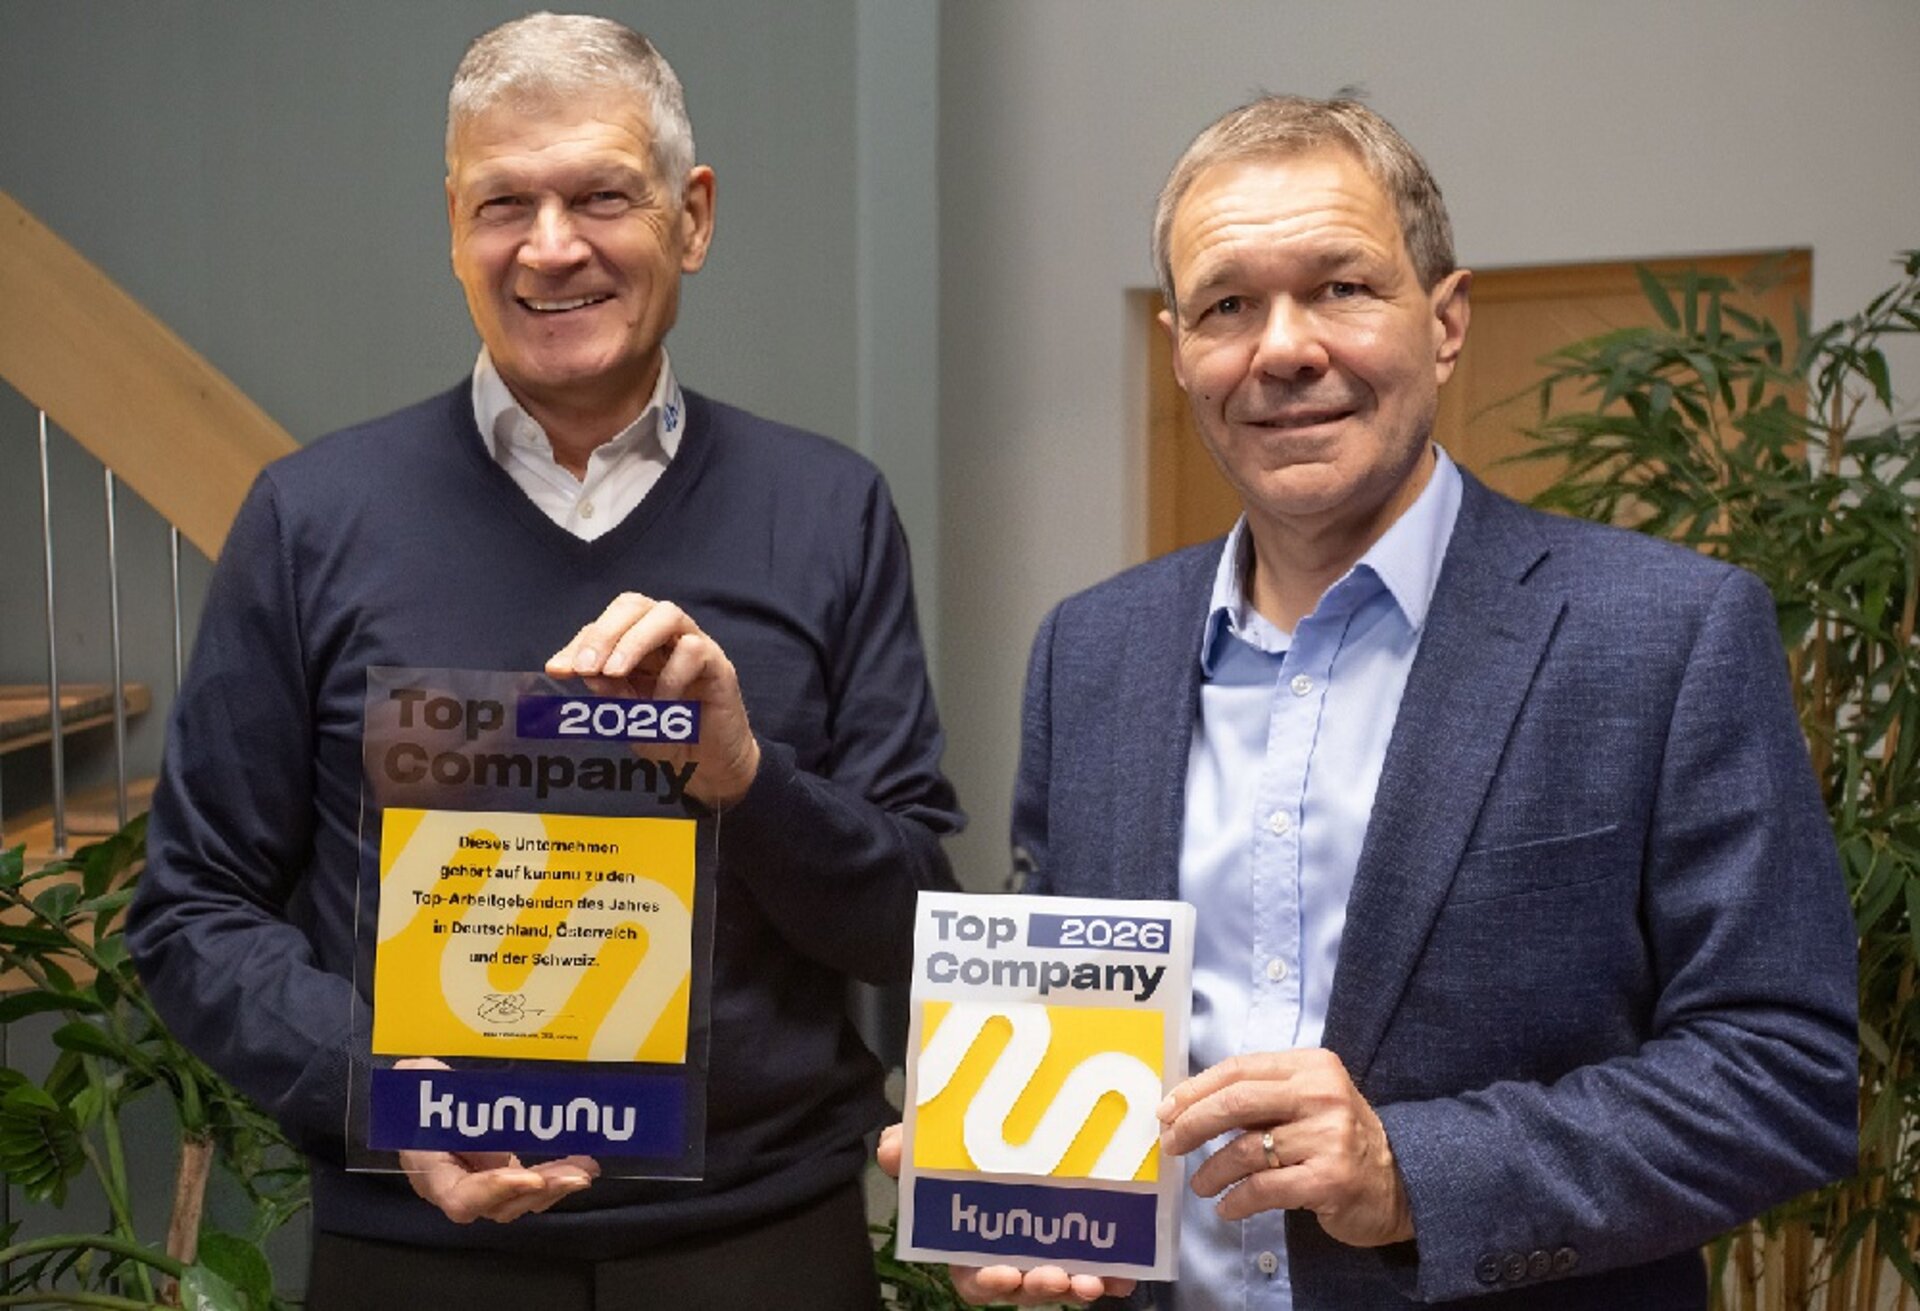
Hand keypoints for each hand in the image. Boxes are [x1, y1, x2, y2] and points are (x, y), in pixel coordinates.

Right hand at [394, 1059, 598, 1222]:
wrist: (424, 1108)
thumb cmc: (419, 1100)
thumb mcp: (417, 1086)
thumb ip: (420, 1082)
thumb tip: (419, 1071)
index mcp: (432, 1173)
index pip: (461, 1199)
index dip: (493, 1191)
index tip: (527, 1176)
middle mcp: (461, 1188)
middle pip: (501, 1206)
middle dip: (541, 1190)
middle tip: (575, 1175)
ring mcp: (486, 1186)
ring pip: (522, 1201)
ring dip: (556, 1185)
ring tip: (586, 1168)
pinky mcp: (507, 1175)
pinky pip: (532, 1186)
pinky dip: (558, 1176)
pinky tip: (585, 1164)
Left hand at [547, 592, 760, 808]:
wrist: (710, 765)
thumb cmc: (667, 734)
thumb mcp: (626, 717)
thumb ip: (608, 693)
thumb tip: (584, 671)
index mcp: (637, 644)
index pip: (604, 625)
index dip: (578, 644)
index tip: (557, 669)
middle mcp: (665, 636)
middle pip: (634, 605)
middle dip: (604, 632)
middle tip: (586, 666)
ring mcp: (695, 645)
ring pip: (667, 614)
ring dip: (634, 641)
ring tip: (614, 672)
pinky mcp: (718, 665)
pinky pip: (694, 650)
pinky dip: (671, 675)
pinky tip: (663, 704)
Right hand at [876, 1124, 1136, 1306]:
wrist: (1019, 1132)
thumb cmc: (963, 1156)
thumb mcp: (931, 1149)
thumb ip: (908, 1150)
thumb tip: (890, 1148)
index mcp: (972, 1245)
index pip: (977, 1279)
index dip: (990, 1281)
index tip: (1005, 1273)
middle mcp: (1012, 1257)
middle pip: (1025, 1287)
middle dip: (1042, 1287)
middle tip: (1058, 1276)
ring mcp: (1049, 1253)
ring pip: (1065, 1281)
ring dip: (1080, 1285)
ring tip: (1095, 1280)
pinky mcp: (1085, 1245)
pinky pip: (1101, 1268)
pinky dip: (1116, 1273)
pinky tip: (1129, 1270)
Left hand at [1157, 1049, 1412, 1247]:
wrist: (1400, 1182)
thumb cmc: (1337, 1139)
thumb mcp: (1306, 1103)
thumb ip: (1259, 1099)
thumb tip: (1186, 1109)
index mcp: (1311, 1066)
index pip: (1238, 1069)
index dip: (1195, 1089)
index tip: (1166, 1110)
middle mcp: (1321, 1095)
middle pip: (1236, 1102)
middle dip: (1192, 1124)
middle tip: (1170, 1144)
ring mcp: (1328, 1137)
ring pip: (1246, 1150)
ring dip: (1212, 1170)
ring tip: (1201, 1184)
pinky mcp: (1329, 1179)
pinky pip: (1264, 1189)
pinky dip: (1236, 1200)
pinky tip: (1227, 1206)